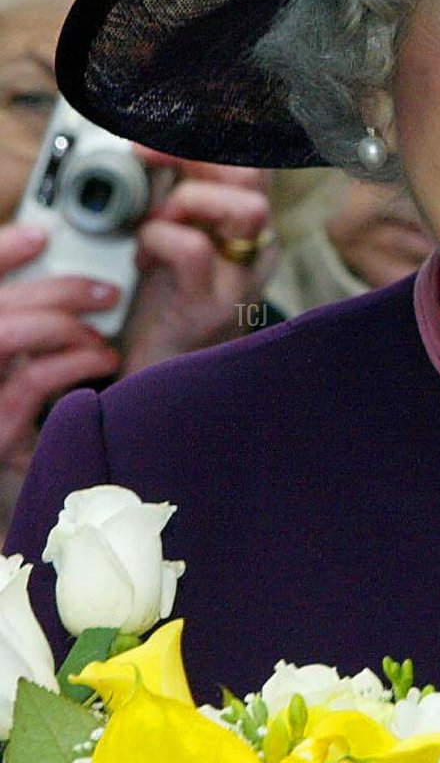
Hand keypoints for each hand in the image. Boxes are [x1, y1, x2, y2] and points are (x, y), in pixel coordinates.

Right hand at [0, 224, 120, 477]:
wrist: (20, 526)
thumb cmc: (21, 429)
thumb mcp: (20, 378)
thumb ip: (24, 323)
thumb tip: (42, 259)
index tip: (40, 236)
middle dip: (54, 290)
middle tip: (106, 292)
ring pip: (5, 334)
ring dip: (60, 325)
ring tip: (100, 337)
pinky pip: (29, 384)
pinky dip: (69, 365)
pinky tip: (100, 363)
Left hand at [119, 152, 275, 376]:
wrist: (167, 389)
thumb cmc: (169, 313)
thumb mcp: (180, 246)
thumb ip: (180, 203)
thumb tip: (155, 152)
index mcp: (250, 231)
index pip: (252, 163)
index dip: (209, 137)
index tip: (162, 133)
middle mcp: (257, 252)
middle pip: (255, 176)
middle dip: (196, 157)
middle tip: (152, 162)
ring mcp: (241, 281)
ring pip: (244, 208)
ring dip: (187, 202)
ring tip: (157, 222)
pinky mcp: (211, 306)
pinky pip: (193, 249)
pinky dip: (159, 239)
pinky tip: (145, 257)